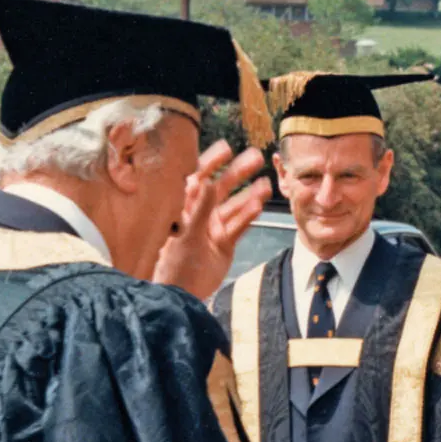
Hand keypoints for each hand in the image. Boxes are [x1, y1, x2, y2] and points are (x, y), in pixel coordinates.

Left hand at [153, 140, 270, 300]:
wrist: (181, 294)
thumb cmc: (174, 263)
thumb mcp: (186, 233)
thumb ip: (199, 208)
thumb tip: (207, 180)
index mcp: (184, 208)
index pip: (198, 177)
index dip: (211, 161)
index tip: (227, 147)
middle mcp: (200, 214)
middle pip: (222, 187)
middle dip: (238, 172)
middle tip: (256, 157)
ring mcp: (213, 228)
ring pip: (235, 206)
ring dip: (250, 194)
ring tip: (266, 184)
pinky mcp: (224, 244)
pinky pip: (239, 226)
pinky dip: (249, 216)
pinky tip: (260, 205)